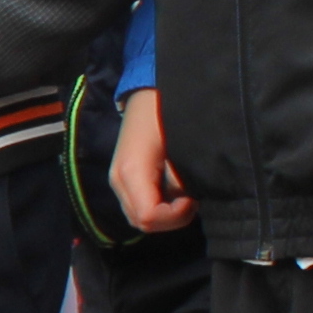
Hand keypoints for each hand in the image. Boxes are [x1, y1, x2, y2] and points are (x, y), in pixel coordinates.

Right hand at [107, 89, 190, 237]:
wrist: (150, 91)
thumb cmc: (167, 112)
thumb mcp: (182, 145)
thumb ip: (183, 177)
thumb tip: (188, 199)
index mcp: (130, 172)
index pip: (149, 216)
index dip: (176, 216)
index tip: (194, 198)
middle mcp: (118, 180)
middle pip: (142, 221)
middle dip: (171, 218)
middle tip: (193, 198)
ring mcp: (118, 180)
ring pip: (139, 217)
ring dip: (165, 213)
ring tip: (184, 194)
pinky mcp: (124, 178)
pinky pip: (140, 205)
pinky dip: (159, 206)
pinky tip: (174, 189)